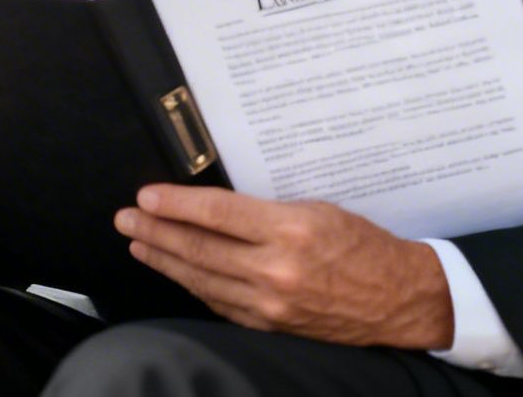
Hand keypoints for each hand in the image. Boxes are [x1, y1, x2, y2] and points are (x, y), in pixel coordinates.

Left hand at [117, 185, 452, 348]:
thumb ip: (267, 211)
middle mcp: (276, 270)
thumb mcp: (319, 209)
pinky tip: (176, 271)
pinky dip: (194, 285)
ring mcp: (270, 303)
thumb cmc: (362, 244)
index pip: (218, 214)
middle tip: (126, 218)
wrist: (397, 298)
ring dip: (165, 260)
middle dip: (156, 232)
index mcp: (291, 230)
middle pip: (200, 249)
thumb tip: (217, 206)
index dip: (176, 204)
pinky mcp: (269, 325)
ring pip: (202, 279)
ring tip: (138, 243)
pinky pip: (219, 303)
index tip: (147, 196)